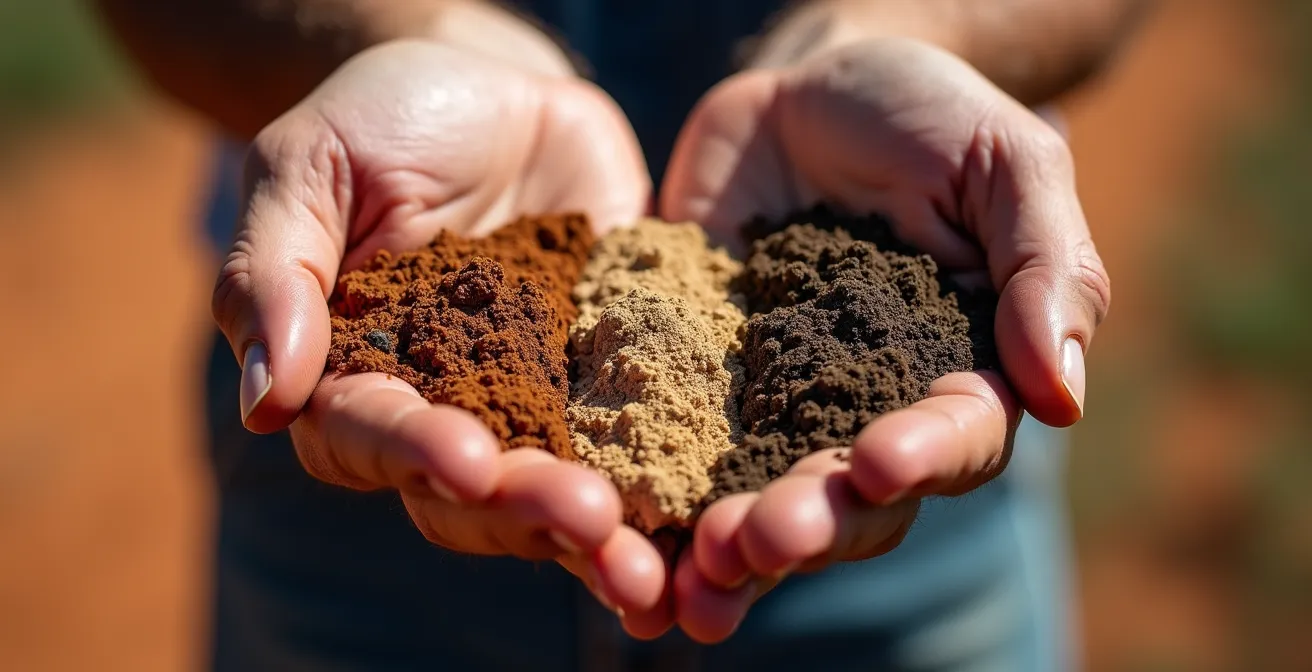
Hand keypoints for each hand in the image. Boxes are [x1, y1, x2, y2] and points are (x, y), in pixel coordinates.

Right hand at [210, 40, 662, 617]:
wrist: (500, 90)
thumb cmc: (382, 119)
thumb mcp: (311, 165)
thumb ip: (275, 271)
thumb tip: (266, 403)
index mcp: (356, 372)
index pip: (368, 435)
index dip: (415, 452)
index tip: (468, 461)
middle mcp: (444, 407)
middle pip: (469, 493)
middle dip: (526, 510)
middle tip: (589, 519)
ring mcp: (533, 402)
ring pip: (552, 491)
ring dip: (595, 536)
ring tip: (646, 567)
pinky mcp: (607, 382)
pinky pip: (634, 448)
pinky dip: (660, 497)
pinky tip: (697, 531)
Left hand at [661, 37, 1110, 640]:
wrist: (811, 84)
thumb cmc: (932, 116)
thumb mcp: (1007, 163)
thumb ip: (1045, 268)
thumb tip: (1064, 396)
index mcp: (957, 371)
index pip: (955, 439)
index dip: (921, 458)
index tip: (877, 462)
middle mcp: (867, 407)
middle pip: (850, 498)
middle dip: (811, 524)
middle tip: (762, 539)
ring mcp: (777, 398)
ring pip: (762, 493)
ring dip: (736, 539)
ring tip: (701, 561)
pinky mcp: (698, 377)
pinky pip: (674, 441)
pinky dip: (655, 492)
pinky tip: (623, 528)